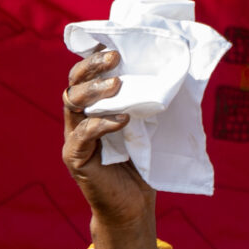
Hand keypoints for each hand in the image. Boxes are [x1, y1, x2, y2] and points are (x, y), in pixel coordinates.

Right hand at [61, 50, 158, 248]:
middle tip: (115, 57)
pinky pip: (83, 135)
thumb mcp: (148, 126)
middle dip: (92, 66)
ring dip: (95, 90)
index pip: (85, 74)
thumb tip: (176, 71)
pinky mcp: (75, 158)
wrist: (133, 205)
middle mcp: (78, 118)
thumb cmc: (142, 163)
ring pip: (72, 103)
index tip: (113, 43)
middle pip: (74, 83)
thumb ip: (148, 102)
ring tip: (118, 85)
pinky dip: (102, 124)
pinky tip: (123, 120)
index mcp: (93, 107)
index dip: (94, 57)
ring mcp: (74, 137)